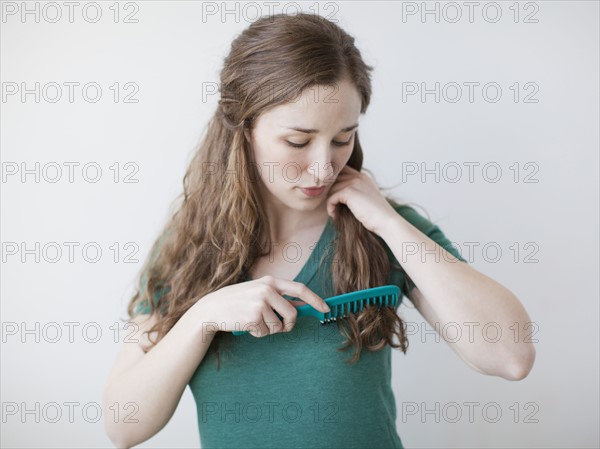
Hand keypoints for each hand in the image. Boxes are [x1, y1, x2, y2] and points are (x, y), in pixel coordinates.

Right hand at [192, 276, 329, 337]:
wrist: (213, 308)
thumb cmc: (238, 301)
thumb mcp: (258, 292)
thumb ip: (278, 298)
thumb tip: (302, 306)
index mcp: (271, 282)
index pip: (300, 288)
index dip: (315, 299)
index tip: (326, 308)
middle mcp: (267, 290)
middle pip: (293, 314)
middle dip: (288, 325)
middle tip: (278, 326)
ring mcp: (260, 303)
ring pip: (279, 326)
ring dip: (269, 329)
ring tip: (254, 322)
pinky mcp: (253, 317)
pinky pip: (266, 333)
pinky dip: (258, 333)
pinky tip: (246, 325)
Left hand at [326, 165, 396, 235]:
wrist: (386, 221)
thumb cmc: (375, 215)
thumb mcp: (365, 199)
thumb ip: (354, 192)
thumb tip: (333, 194)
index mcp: (363, 177)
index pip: (341, 171)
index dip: (333, 183)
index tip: (332, 197)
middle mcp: (358, 176)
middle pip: (333, 179)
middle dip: (329, 193)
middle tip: (332, 206)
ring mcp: (354, 182)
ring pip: (331, 189)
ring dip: (330, 202)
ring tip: (335, 212)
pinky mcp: (349, 191)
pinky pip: (331, 198)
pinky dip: (331, 208)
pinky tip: (335, 215)